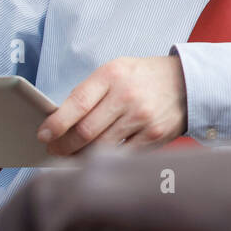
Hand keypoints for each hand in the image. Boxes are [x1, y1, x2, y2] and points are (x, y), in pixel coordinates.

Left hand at [38, 55, 187, 155]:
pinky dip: (107, 160)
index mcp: (112, 75)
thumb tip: (59, 122)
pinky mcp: (155, 135)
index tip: (43, 136)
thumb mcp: (116, 71)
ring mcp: (142, 117)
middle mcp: (127, 96)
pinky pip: (123, 155)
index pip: (77, 103)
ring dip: (81, 156)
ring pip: (102, 147)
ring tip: (72, 157)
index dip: (56, 124)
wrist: (187, 82)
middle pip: (85, 131)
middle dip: (64, 146)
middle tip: (54, 151)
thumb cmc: (143, 77)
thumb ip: (90, 92)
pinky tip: (98, 160)